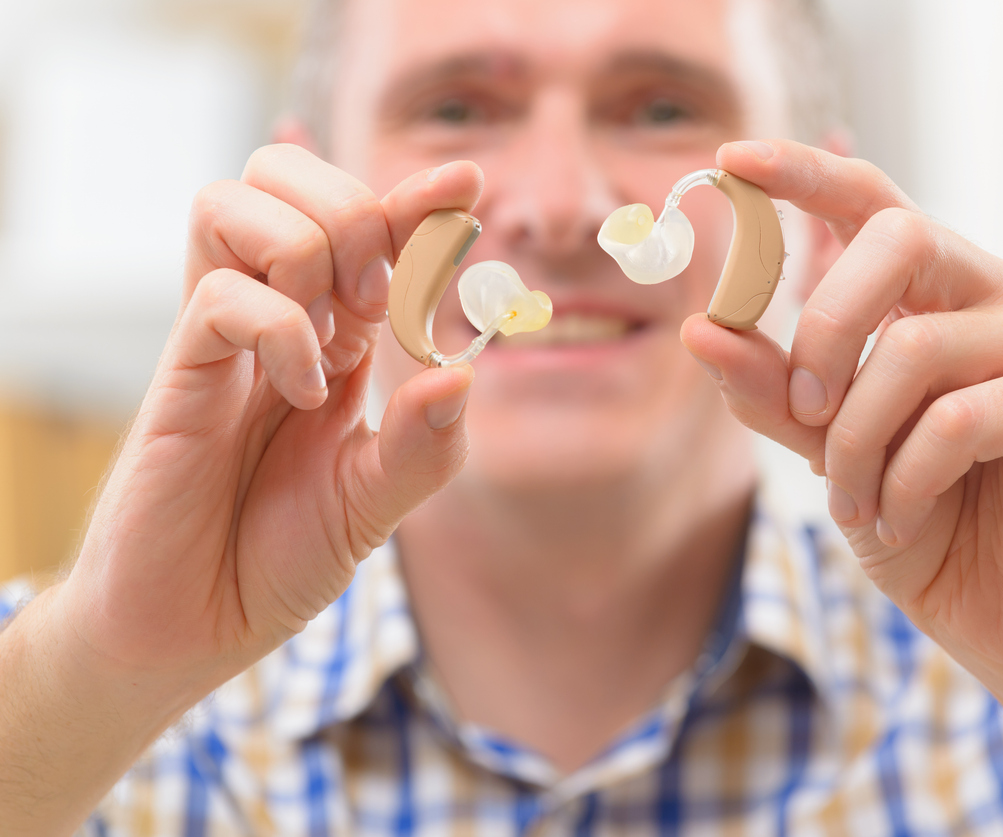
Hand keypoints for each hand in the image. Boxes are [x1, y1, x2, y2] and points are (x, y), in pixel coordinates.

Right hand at [57, 145, 482, 694]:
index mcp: (332, 337)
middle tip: (380, 300)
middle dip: (355, 210)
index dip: (416, 198)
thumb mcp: (375, 505)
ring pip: (233, 201)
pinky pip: (221, 293)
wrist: (194, 627)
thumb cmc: (278, 558)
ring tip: (336, 335)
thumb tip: (465, 373)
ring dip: (307, 247)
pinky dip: (281, 329)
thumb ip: (425, 447)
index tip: (467, 181)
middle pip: (286, 176)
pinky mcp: (180, 370)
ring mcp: (222, 338)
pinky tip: (302, 393)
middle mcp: (276, 319)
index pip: (368, 232)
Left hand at [683, 139, 1002, 678]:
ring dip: (856, 443)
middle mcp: (994, 290)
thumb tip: (700, 328)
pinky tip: (900, 519)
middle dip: (823, 331)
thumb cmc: (914, 514)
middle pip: (897, 239)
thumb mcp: (823, 446)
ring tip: (855, 502)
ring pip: (912, 348)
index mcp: (933, 287)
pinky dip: (905, 480)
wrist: (999, 612)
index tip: (729, 160)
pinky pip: (958, 420)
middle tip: (803, 412)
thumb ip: (770, 387)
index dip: (801, 172)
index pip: (870, 199)